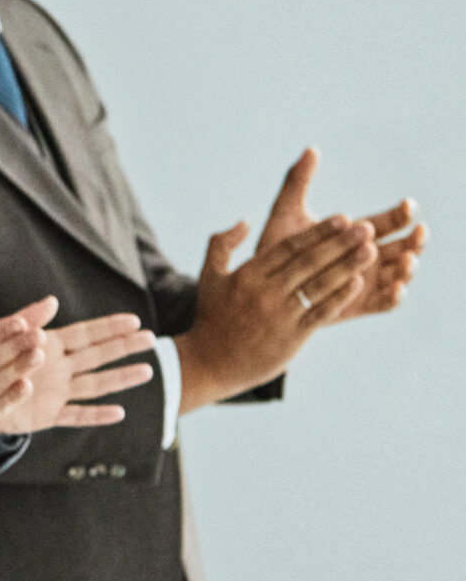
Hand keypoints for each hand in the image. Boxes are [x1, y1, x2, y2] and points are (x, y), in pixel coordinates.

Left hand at [0, 303, 156, 434]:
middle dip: (123, 347)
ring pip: (94, 384)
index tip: (134, 321)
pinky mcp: (48, 415)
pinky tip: (118, 413)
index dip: (109, 327)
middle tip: (151, 339)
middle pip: (97, 356)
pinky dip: (96, 415)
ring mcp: (56, 392)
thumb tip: (52, 300)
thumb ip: (29, 321)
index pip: (85, 334)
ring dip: (120, 378)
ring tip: (147, 371)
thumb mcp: (6, 337)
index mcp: (49, 346)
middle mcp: (59, 368)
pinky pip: (76, 415)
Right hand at [173, 210, 373, 411]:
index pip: (289, 247)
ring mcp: (280, 315)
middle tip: (367, 228)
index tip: (342, 218)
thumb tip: (245, 222)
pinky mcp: (292, 336)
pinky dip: (340, 297)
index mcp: (248, 275)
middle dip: (340, 243)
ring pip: (320, 285)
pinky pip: (321, 312)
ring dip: (348, 266)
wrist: (210, 363)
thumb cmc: (213, 317)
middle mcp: (265, 292)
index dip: (318, 232)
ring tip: (372, 250)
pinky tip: (359, 283)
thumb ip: (221, 245)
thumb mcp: (209, 278)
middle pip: (309, 262)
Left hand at [255, 147, 424, 323]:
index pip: (390, 221)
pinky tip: (396, 289)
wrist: (261, 288)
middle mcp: (368, 256)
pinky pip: (384, 304)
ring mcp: (367, 281)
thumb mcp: (285, 215)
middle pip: (403, 247)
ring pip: (398, 274)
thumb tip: (310, 148)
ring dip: (408, 266)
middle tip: (417, 233)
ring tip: (407, 260)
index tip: (406, 206)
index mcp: (358, 234)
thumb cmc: (276, 249)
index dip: (401, 214)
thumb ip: (297, 184)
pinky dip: (394, 296)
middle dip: (414, 240)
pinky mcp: (359, 305)